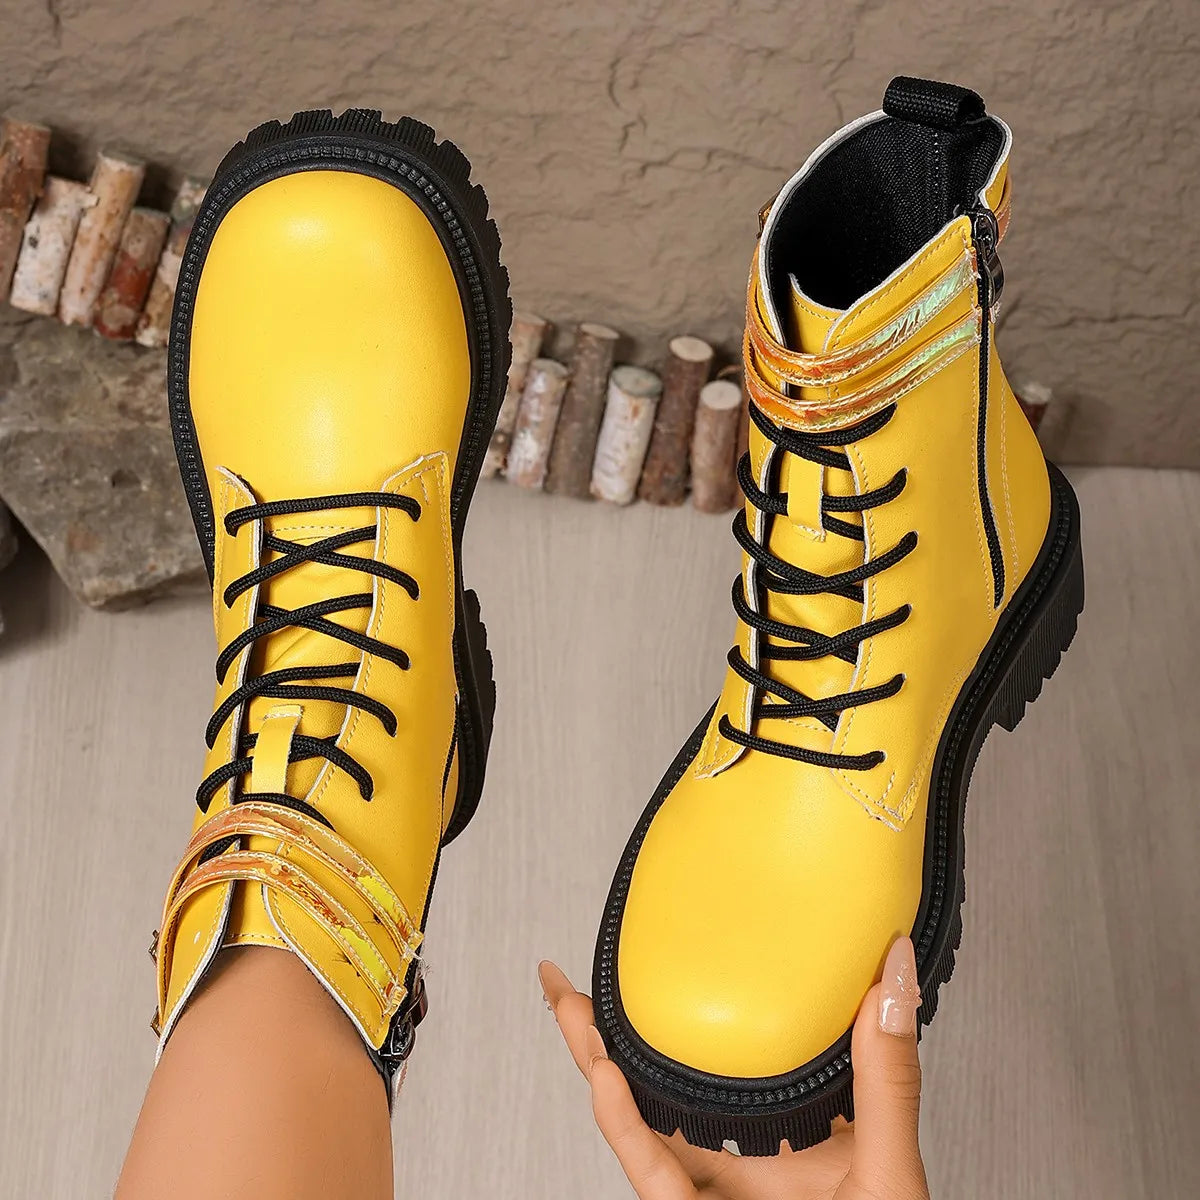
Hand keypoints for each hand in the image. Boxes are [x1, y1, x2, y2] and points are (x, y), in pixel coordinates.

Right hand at [539, 937, 928, 1199]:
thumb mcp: (890, 1166)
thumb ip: (886, 1077)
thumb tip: (892, 976)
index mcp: (782, 1138)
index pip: (726, 1062)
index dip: (687, 1009)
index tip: (672, 955)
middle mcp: (738, 1165)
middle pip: (659, 1087)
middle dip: (609, 1033)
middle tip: (575, 982)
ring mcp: (712, 1197)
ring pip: (638, 1125)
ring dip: (596, 1066)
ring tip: (575, 1012)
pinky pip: (652, 1174)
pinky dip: (623, 1125)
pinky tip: (608, 1078)